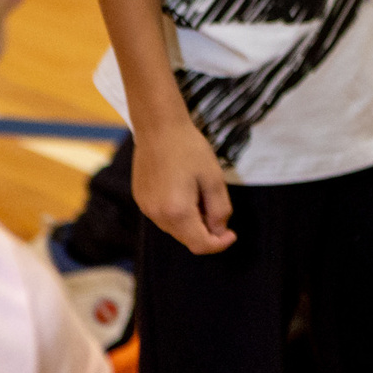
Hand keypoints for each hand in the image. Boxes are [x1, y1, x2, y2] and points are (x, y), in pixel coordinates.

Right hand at [134, 119, 234, 254]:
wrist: (159, 128)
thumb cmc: (190, 150)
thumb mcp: (214, 179)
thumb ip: (219, 209)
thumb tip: (219, 231)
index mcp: (177, 212)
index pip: (199, 244)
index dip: (219, 244)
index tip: (232, 234)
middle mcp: (157, 215)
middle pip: (187, 238)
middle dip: (206, 231)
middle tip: (218, 208)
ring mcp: (145, 208)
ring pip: (175, 229)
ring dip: (192, 222)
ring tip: (201, 194)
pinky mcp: (140, 199)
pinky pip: (163, 216)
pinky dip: (178, 213)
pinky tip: (186, 190)